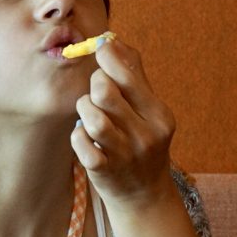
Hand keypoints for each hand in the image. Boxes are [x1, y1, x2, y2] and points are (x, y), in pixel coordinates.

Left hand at [71, 36, 175, 211]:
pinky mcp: (105, 171)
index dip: (107, 57)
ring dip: (84, 109)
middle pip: (105, 92)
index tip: (99, 50)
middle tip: (97, 91)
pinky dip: (78, 135)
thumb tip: (112, 41)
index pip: (128, 74)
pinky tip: (85, 136)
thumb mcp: (148, 110)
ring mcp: (126, 155)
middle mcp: (146, 134)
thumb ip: (133, 73)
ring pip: (91, 117)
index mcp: (159, 114)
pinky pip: (80, 141)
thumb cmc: (142, 140)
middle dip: (94, 83)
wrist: (144, 195)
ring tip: (89, 113)